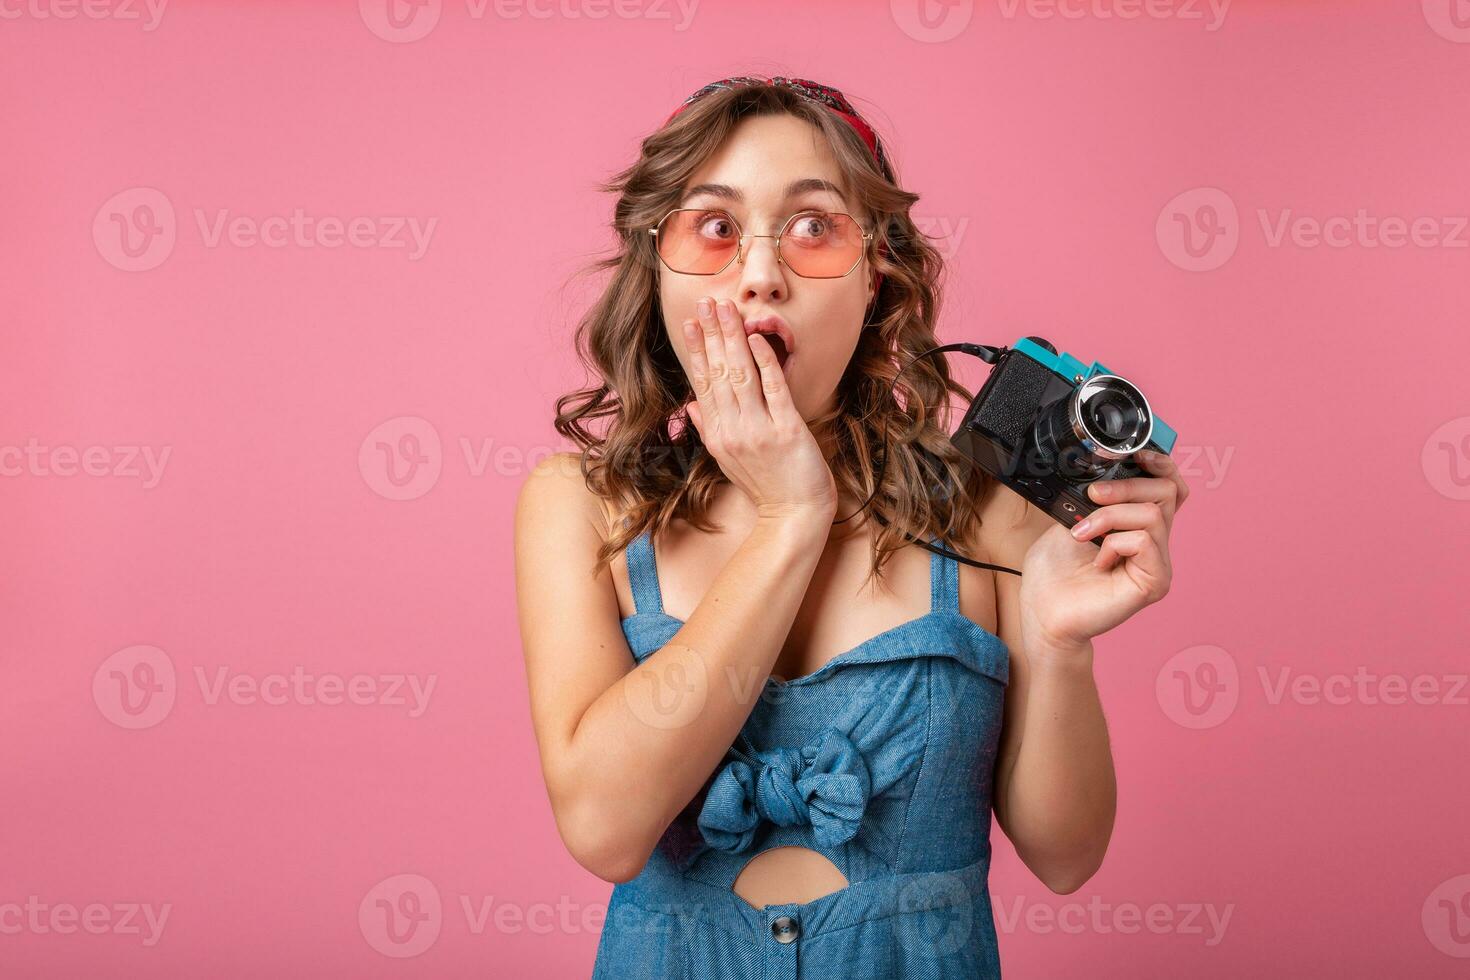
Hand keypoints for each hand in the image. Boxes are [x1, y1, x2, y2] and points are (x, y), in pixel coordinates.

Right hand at [679, 296, 836, 521]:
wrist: (793, 517)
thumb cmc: (766, 487)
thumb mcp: (727, 461)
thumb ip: (708, 429)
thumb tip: (690, 405)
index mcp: (717, 435)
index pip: (702, 383)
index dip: (696, 351)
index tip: (690, 322)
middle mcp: (733, 430)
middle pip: (718, 373)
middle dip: (711, 334)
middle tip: (706, 302)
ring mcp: (759, 430)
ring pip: (740, 376)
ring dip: (732, 339)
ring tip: (726, 310)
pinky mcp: (786, 431)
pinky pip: (773, 389)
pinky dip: (765, 362)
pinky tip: (757, 339)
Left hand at [1017, 450, 1188, 651]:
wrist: (1044, 614)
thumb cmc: (1054, 574)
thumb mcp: (1070, 519)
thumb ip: (1094, 497)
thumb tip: (1106, 471)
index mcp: (1137, 525)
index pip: (1170, 487)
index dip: (1162, 465)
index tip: (1139, 455)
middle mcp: (1154, 542)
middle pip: (1167, 491)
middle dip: (1126, 485)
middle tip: (1093, 496)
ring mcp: (1158, 563)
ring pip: (1154, 514)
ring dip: (1110, 516)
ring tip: (1083, 535)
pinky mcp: (1155, 582)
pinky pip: (1145, 541)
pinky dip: (1114, 543)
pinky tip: (1099, 561)